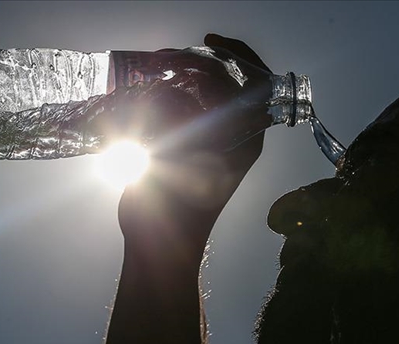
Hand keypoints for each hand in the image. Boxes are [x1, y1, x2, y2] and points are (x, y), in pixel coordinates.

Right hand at [118, 34, 271, 259]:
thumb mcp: (180, 159)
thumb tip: (163, 89)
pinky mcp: (185, 147)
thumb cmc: (178, 209)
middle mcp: (234, 135)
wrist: (161, 245)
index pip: (255, 83)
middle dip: (196, 63)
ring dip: (178, 77)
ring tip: (153, 70)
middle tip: (165, 58)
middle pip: (225, 81)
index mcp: (248, 138)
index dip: (237, 55)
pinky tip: (143, 90)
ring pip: (200, 93)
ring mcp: (209, 140)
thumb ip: (176, 118)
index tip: (208, 43)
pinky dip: (163, 95)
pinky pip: (180, 108)